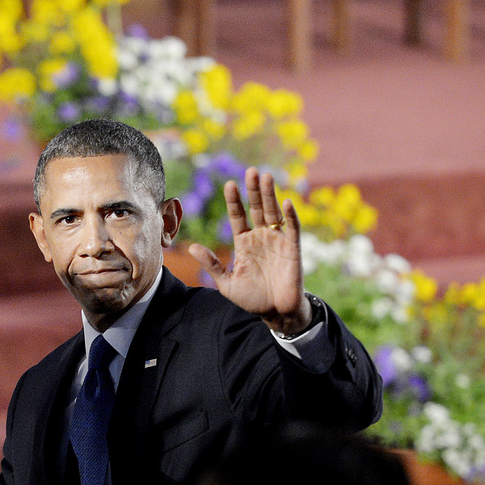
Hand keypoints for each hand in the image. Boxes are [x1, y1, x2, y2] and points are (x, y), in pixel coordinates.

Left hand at [188, 167, 311, 334]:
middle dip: (253, 190)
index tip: (229, 184)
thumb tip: (192, 247)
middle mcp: (261, 237)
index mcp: (244, 242)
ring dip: (270, 195)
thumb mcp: (226, 283)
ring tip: (265, 177)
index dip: (234, 201)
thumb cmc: (252, 299)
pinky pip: (292, 228)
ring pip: (273, 212)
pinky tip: (285, 202)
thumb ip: (212, 264)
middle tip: (250, 171)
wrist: (276, 313)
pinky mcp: (293, 248)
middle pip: (256, 208)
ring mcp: (277, 241)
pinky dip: (290, 215)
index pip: (238, 216)